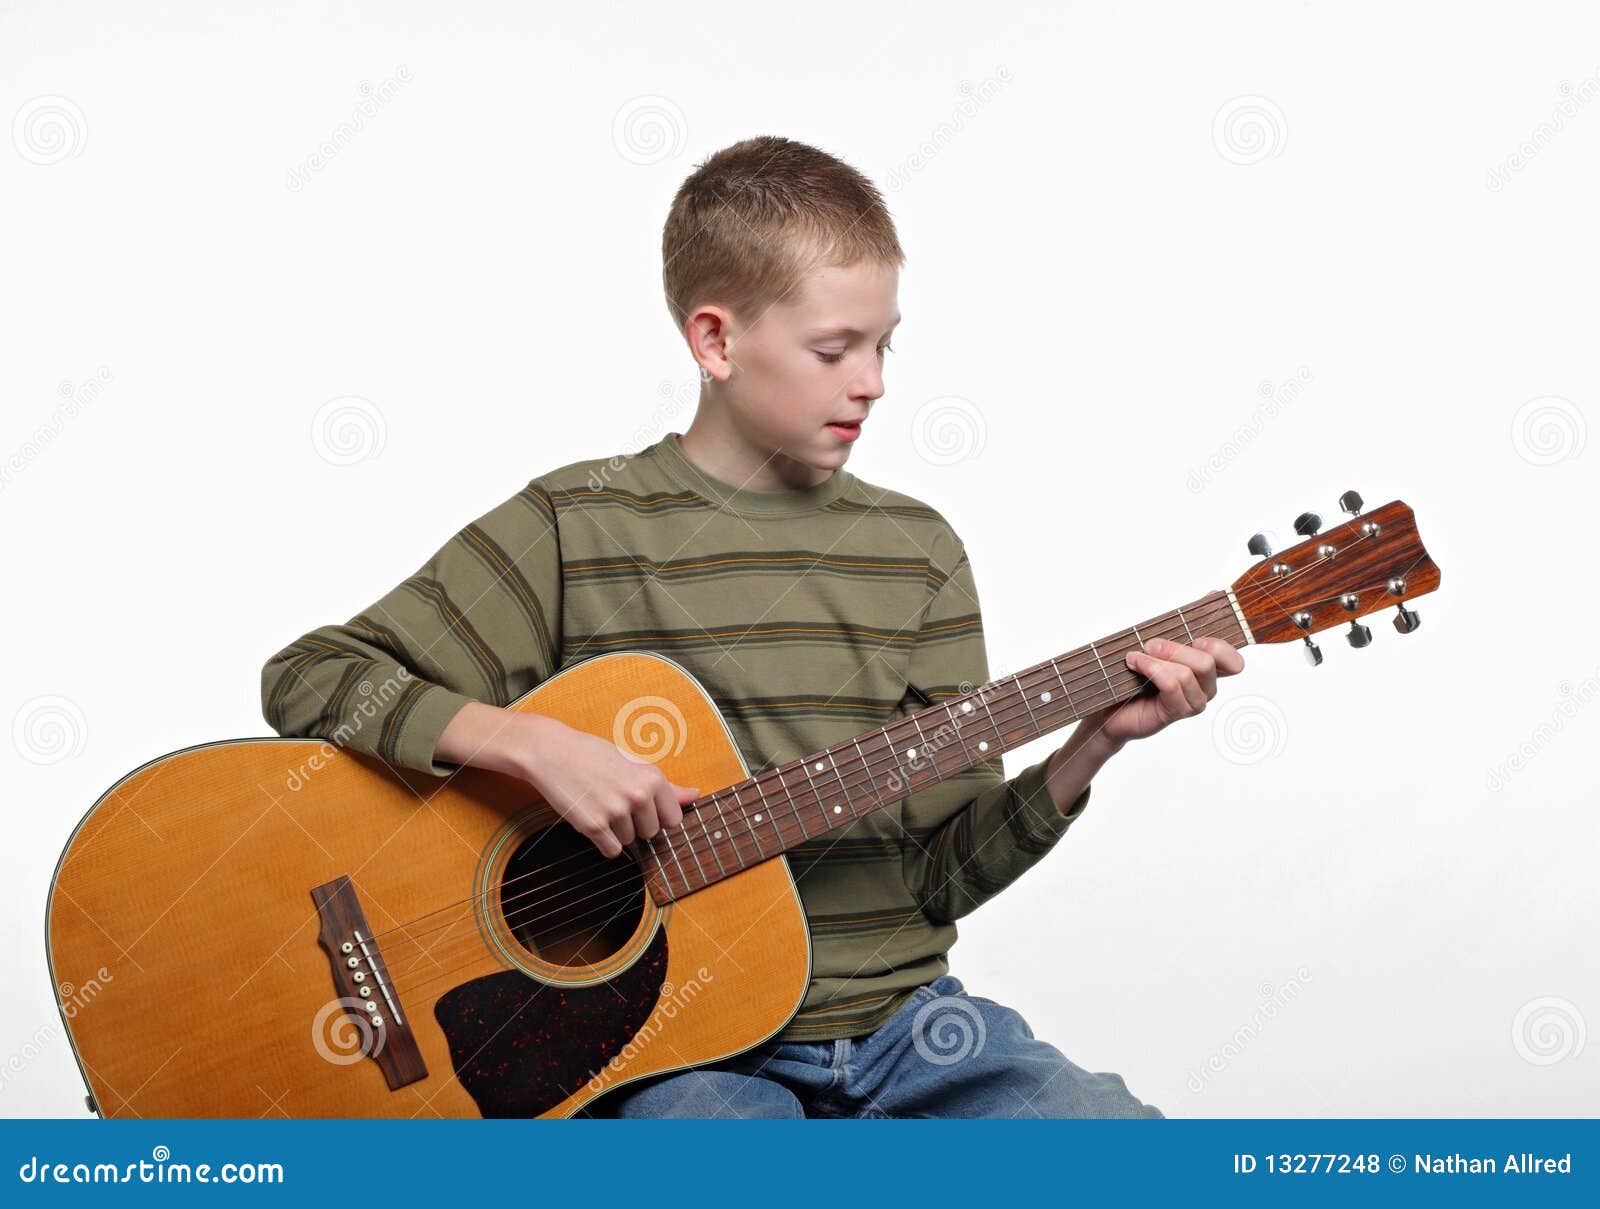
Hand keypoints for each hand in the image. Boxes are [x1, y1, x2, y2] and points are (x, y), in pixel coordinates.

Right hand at [523, 716, 701, 857]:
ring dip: (617, 831)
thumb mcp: (634, 763)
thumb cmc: (594, 755)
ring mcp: (615, 812)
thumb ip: (666, 786)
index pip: (673, 820)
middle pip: (651, 833)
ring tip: (601, 804)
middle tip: (615, 801)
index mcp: (652, 777)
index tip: (642, 806)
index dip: (657, 816)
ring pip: (630, 842)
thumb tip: (696, 796)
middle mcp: (638, 795)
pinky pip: (612, 851)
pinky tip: (593, 819)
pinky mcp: (593, 826)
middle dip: (636, 824)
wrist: (551, 752)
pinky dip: (604, 842)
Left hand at [1085, 635, 1244, 745]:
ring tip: (1134, 657)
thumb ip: (1187, 621)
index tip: (1197, 636)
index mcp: (1208, 669)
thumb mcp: (1160, 639)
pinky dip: (1152, 669)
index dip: (1223, 647)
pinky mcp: (1174, 712)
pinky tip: (1135, 664)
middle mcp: (1205, 687)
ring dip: (1158, 659)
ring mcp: (1192, 702)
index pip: (1233, 661)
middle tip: (1150, 644)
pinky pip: (1172, 684)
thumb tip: (1213, 593)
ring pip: (1189, 672)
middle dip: (1176, 647)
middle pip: (1209, 661)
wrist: (1108, 705)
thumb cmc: (1135, 672)